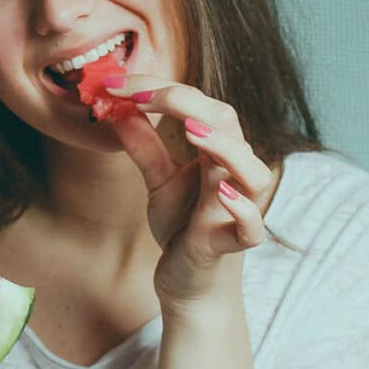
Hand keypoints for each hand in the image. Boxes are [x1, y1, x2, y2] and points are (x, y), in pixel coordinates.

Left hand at [106, 73, 277, 307]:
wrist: (189, 284)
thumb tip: (119, 110)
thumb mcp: (158, 182)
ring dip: (225, 148)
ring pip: (252, 171)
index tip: (116, 84)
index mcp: (217, 152)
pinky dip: (241, 209)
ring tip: (191, 129)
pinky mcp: (232, 244)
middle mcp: (234, 174)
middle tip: (139, 93)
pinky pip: (252, 226)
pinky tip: (221, 193)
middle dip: (184, 102)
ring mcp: (238, 209)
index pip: (197, 106)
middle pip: (227, 124)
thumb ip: (144, 147)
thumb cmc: (182, 227)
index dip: (159, 90)